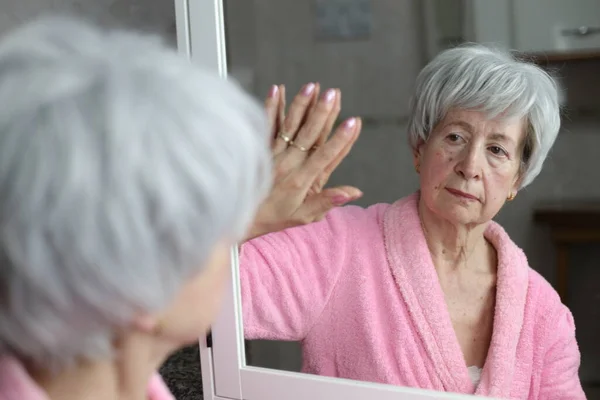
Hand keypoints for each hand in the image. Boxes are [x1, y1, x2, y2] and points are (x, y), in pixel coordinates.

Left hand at [245, 82, 361, 240]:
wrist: (239, 216)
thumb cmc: (274, 217)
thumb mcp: (303, 216)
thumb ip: (327, 201)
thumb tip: (354, 192)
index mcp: (301, 181)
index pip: (326, 156)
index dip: (341, 139)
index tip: (353, 122)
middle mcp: (288, 165)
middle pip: (309, 135)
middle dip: (323, 112)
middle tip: (334, 93)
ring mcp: (273, 155)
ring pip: (290, 126)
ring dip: (302, 105)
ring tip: (312, 86)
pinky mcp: (260, 149)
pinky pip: (266, 125)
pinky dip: (271, 107)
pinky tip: (277, 89)